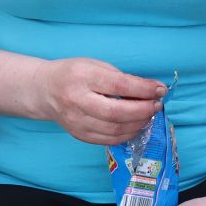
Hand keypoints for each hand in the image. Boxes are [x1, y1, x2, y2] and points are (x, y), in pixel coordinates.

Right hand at [39, 58, 163, 144]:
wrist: (44, 90)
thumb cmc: (74, 73)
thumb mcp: (96, 65)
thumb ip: (120, 78)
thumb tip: (150, 91)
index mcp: (83, 77)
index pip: (120, 86)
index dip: (144, 90)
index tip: (160, 90)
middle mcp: (77, 101)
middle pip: (117, 112)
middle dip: (144, 110)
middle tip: (157, 105)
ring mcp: (76, 121)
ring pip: (114, 130)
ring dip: (138, 124)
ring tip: (148, 115)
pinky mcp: (78, 134)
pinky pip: (108, 140)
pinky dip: (126, 135)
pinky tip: (135, 126)